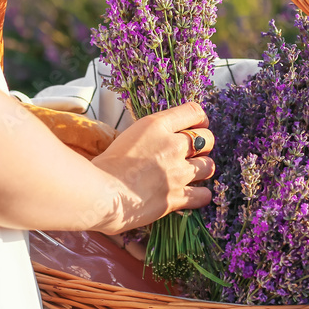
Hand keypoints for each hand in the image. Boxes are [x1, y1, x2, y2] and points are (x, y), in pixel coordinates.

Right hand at [90, 102, 214, 233]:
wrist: (100, 194)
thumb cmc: (103, 166)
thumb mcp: (126, 137)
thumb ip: (149, 135)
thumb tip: (160, 139)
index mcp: (157, 125)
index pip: (194, 111)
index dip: (200, 119)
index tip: (198, 126)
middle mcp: (172, 145)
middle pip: (208, 138)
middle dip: (203, 145)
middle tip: (194, 153)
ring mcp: (177, 172)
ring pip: (209, 166)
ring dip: (202, 169)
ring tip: (192, 174)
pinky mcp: (176, 197)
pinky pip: (204, 195)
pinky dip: (200, 195)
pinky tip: (192, 195)